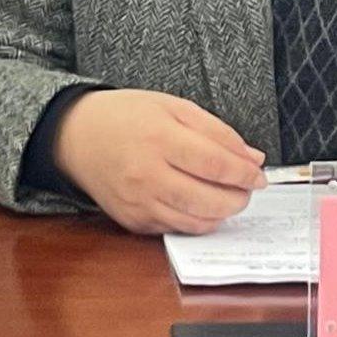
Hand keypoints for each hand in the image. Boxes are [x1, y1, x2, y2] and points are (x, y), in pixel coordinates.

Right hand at [55, 89, 266, 234]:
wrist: (77, 136)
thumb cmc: (126, 116)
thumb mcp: (173, 106)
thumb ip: (216, 131)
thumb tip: (252, 157)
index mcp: (159, 138)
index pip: (215, 164)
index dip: (244, 173)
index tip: (259, 175)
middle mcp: (146, 174)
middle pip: (208, 199)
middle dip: (238, 198)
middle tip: (248, 189)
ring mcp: (138, 202)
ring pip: (194, 221)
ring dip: (221, 214)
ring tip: (229, 198)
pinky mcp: (132, 221)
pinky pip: (175, 229)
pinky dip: (196, 221)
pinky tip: (202, 205)